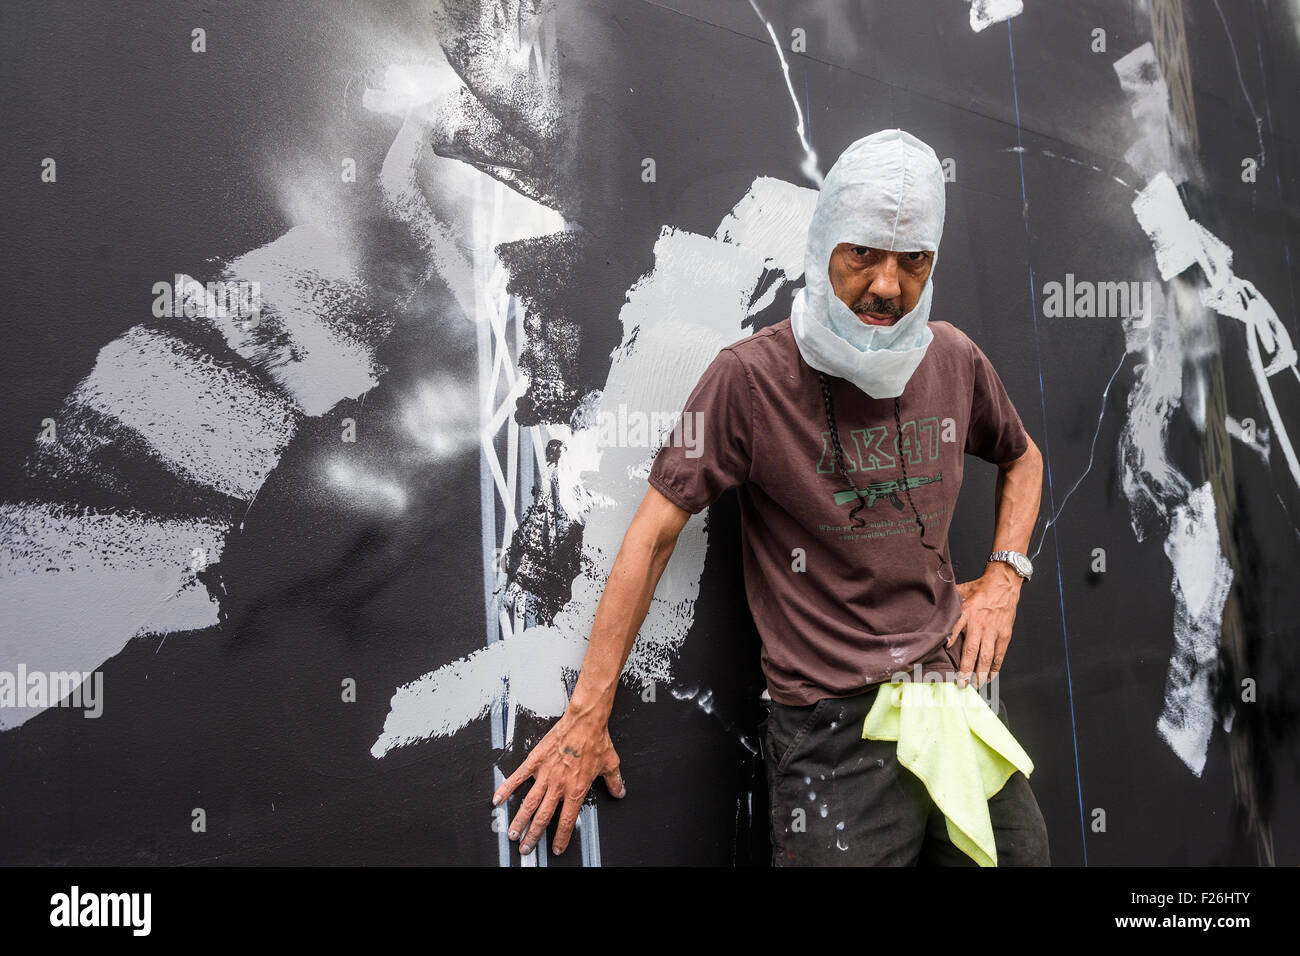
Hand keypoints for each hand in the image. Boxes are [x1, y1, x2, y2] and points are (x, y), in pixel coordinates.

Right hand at [491, 708, 625, 856]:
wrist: (585, 721)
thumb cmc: (597, 741)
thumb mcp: (611, 765)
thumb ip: (615, 782)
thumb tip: (620, 792)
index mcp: (576, 790)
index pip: (567, 821)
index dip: (561, 838)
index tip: (556, 849)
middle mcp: (559, 785)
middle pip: (543, 818)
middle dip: (533, 836)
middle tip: (525, 848)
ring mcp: (545, 774)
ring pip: (529, 803)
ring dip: (519, 820)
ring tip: (512, 833)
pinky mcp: (536, 760)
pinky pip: (518, 777)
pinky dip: (507, 789)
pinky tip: (498, 799)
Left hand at [947, 566, 1022, 688]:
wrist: (1004, 583)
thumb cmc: (980, 589)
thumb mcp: (961, 593)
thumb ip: (950, 606)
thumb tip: (936, 615)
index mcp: (967, 613)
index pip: (955, 631)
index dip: (949, 644)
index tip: (944, 656)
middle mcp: (980, 624)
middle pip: (972, 652)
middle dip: (965, 670)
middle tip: (961, 684)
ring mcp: (994, 631)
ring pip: (986, 657)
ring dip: (980, 674)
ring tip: (975, 685)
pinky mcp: (1005, 634)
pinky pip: (1000, 654)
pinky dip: (995, 667)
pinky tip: (990, 676)